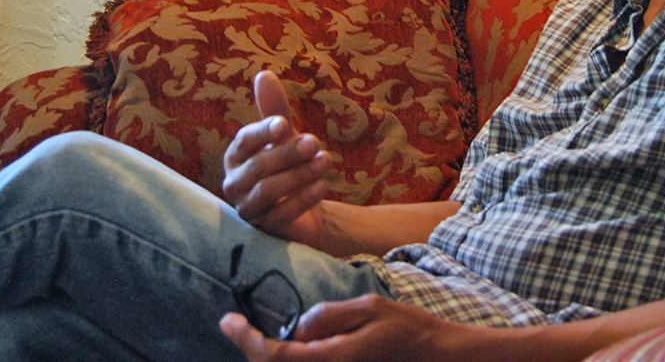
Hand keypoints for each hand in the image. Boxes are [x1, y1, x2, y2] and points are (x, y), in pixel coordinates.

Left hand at [220, 295, 476, 361]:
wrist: (437, 358)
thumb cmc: (408, 330)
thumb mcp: (368, 308)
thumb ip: (328, 316)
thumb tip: (298, 328)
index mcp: (332, 359)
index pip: (274, 356)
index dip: (245, 338)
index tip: (227, 320)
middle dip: (255, 348)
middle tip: (241, 325)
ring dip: (274, 356)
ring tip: (265, 334)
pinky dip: (294, 359)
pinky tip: (297, 345)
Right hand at [223, 71, 333, 244]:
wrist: (303, 208)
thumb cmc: (287, 164)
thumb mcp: (284, 136)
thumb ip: (274, 109)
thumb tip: (264, 74)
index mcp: (235, 156)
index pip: (244, 142)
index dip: (262, 132)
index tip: (283, 123)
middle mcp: (235, 184)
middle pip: (258, 167)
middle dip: (288, 153)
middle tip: (315, 142)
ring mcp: (248, 209)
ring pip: (268, 191)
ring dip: (299, 175)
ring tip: (325, 161)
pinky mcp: (265, 230)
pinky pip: (282, 216)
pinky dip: (303, 199)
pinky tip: (323, 185)